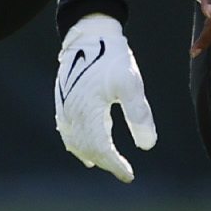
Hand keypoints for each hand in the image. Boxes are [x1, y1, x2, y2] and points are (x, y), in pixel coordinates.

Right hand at [54, 14, 157, 181]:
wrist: (90, 35)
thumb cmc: (112, 58)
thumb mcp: (131, 83)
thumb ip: (139, 114)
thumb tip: (147, 145)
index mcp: (88, 111)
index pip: (101, 149)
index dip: (115, 165)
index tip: (130, 175)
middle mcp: (73, 113)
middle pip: (87, 148)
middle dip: (105, 162)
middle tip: (123, 171)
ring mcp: (65, 107)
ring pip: (74, 141)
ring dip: (89, 155)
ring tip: (102, 163)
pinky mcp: (63, 100)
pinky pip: (67, 130)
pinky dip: (75, 143)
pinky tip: (82, 147)